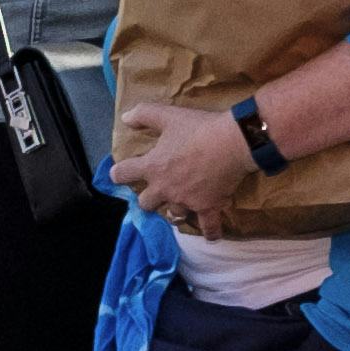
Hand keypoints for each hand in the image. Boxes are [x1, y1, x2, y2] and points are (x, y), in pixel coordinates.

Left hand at [109, 99, 245, 227]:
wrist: (232, 142)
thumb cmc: (198, 128)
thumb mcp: (168, 115)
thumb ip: (143, 114)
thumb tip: (124, 117)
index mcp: (152, 166)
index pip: (124, 173)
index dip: (119, 174)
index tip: (117, 175)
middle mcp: (165, 188)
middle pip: (146, 203)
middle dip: (148, 198)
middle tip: (156, 191)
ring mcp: (186, 201)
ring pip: (174, 214)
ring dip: (175, 210)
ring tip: (181, 205)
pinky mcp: (208, 208)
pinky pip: (208, 227)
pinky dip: (210, 232)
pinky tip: (211, 236)